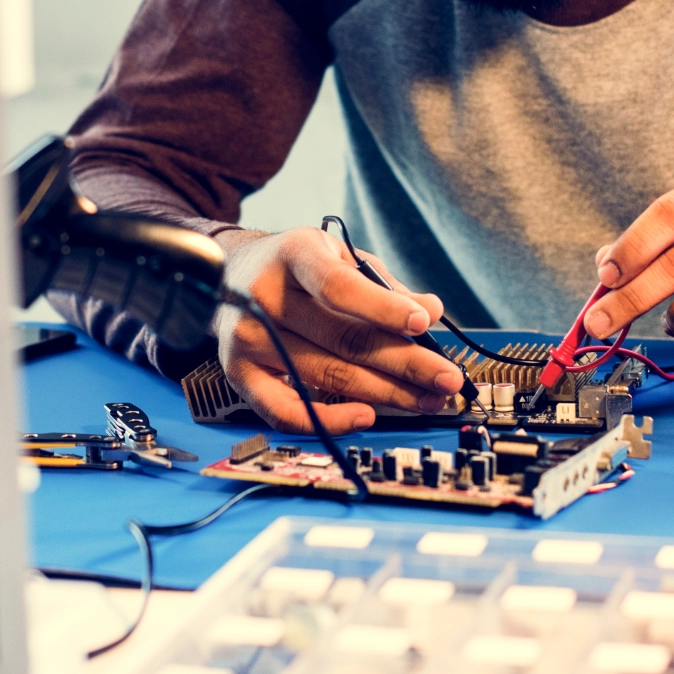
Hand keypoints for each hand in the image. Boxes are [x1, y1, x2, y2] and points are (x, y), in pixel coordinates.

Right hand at [214, 226, 464, 433]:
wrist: (227, 277)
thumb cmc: (295, 268)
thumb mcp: (338, 257)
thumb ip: (383, 285)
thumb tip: (431, 311)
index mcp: (293, 254)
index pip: (339, 286)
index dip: (384, 307)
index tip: (423, 323)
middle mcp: (264, 297)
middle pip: (344, 339)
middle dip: (405, 363)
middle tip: (446, 379)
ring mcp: (249, 340)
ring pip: (329, 376)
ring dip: (387, 393)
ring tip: (426, 399)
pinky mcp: (241, 375)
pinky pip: (288, 411)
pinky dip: (331, 419)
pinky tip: (368, 416)